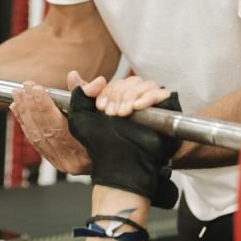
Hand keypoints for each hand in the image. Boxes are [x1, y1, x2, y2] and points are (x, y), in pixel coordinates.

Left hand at [9, 71, 105, 174]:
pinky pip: (35, 141)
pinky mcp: (55, 161)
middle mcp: (72, 161)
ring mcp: (62, 163)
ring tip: (17, 95)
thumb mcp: (103, 110)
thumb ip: (87, 94)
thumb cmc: (110, 130)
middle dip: (32, 106)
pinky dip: (25, 123)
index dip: (45, 106)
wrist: (114, 156)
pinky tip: (18, 109)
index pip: (59, 126)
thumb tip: (73, 76)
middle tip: (24, 87)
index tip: (36, 88)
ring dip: (25, 113)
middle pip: (45, 131)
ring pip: (37, 137)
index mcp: (86, 149)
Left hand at [68, 87, 181, 207]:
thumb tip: (74, 75)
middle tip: (113, 113)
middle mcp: (135, 101)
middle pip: (131, 82)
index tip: (101, 107)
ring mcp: (151, 105)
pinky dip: (149, 97)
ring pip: (146, 85)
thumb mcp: (81, 120)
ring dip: (132, 96)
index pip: (117, 84)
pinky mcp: (165, 110)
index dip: (108, 91)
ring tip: (124, 114)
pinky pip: (162, 93)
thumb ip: (78, 97)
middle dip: (119, 95)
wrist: (122, 165)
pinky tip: (138, 107)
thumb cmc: (103, 147)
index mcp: (118, 101)